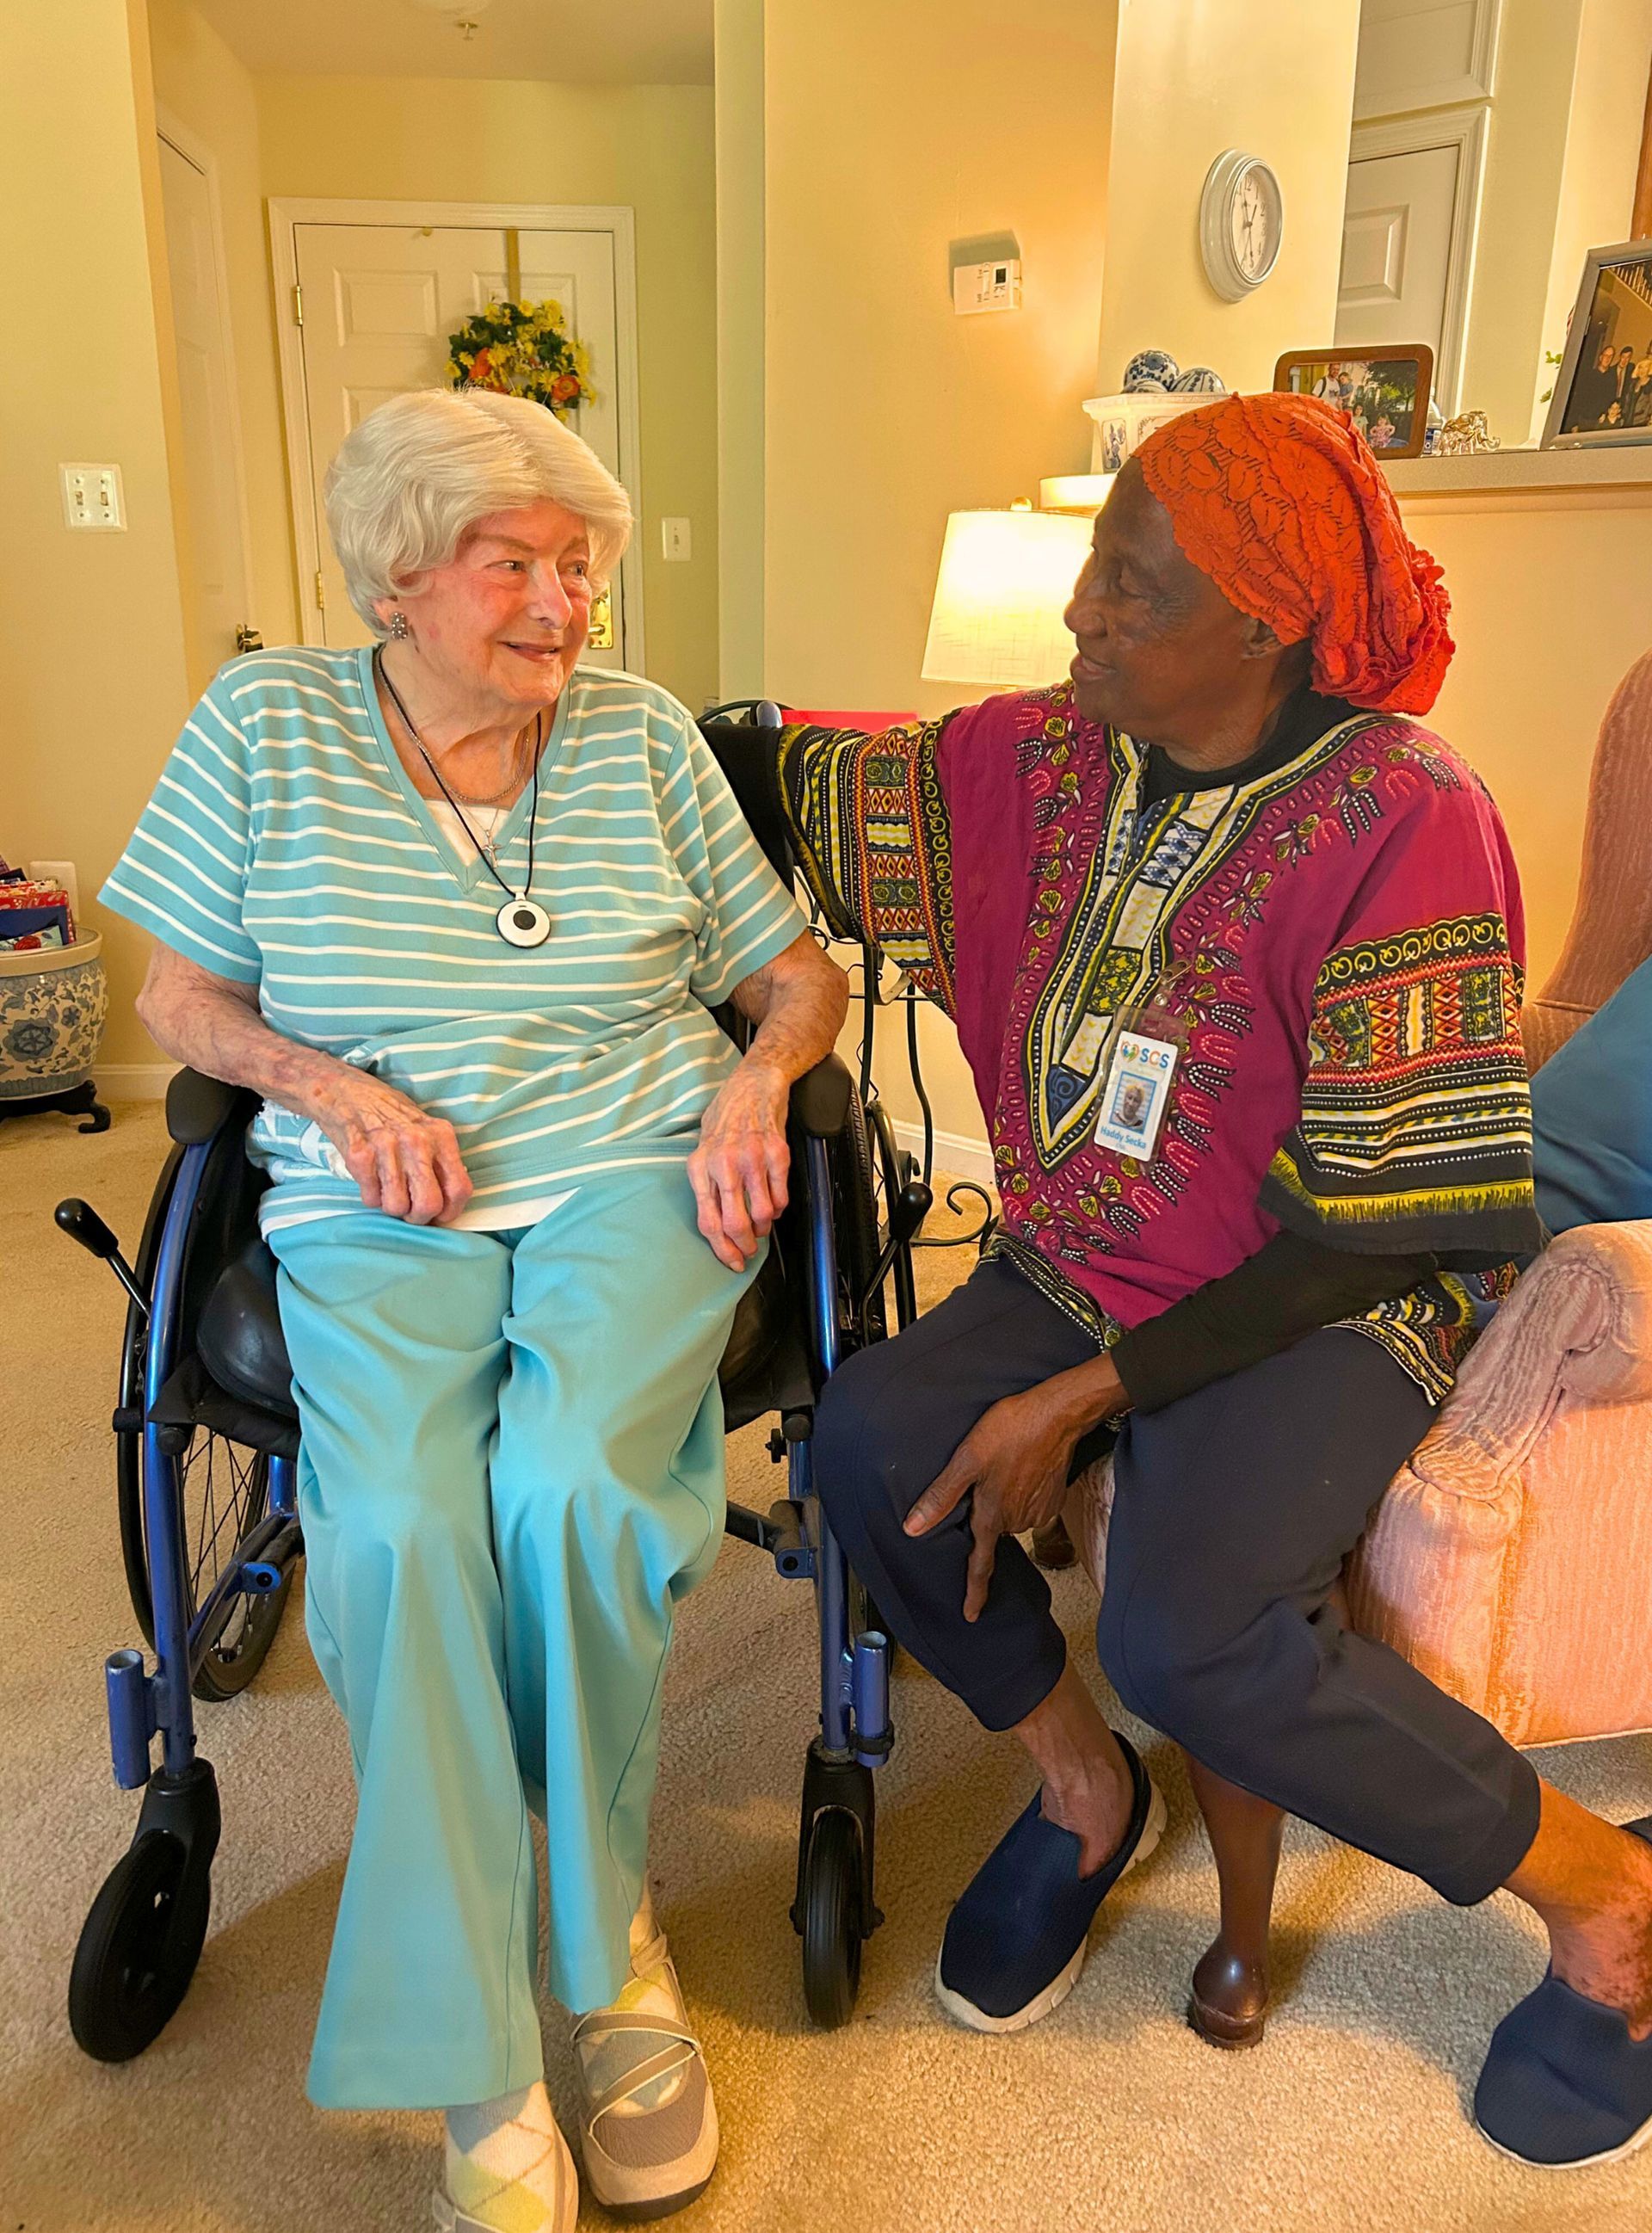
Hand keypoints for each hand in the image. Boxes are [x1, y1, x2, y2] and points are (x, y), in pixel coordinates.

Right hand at [313, 1069, 472, 1224]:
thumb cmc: (389, 1114)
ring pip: (397, 1207)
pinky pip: (371, 1199)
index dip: (450, 1212)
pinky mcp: (359, 1156)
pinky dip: (371, 1196)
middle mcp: (417, 1141)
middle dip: (418, 1217)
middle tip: (410, 1210)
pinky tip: (371, 1178)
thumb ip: (441, 1160)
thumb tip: (451, 1200)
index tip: (439, 1215)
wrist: (345, 1092)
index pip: (459, 1189)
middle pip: (428, 1205)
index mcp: (440, 1135)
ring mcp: (387, 1148)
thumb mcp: (425, 1128)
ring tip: (387, 1188)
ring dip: (391, 1206)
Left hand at [688, 1057, 790, 1270]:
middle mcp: (722, 1164)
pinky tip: (775, 1203)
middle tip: (750, 1250)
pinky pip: (780, 1196)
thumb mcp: (703, 1150)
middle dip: (745, 1246)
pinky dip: (779, 1207)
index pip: (708, 1222)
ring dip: (765, 1227)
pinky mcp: (776, 1154)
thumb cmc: (726, 1119)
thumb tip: (718, 1228)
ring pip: (761, 1214)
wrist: (753, 1085)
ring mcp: (751, 1159)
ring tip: (763, 1223)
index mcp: (699, 1167)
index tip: (732, 1261)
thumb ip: (707, 1186)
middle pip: (734, 1223)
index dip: (722, 1250)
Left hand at [903, 1359, 1127, 1620]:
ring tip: (1003, 1467)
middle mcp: (1017, 1521)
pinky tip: (1020, 1468)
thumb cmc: (1009, 1431)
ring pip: (1011, 1515)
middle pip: (993, 1530)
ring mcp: (1038, 1512)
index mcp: (992, 1516)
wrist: (1057, 1415)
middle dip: (986, 1513)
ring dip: (1004, 1498)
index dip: (975, 1593)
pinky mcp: (1054, 1501)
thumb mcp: (966, 1459)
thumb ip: (941, 1496)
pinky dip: (1022, 1491)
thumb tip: (913, 1528)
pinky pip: (1030, 1504)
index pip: (981, 1565)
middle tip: (984, 1477)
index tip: (972, 1616)